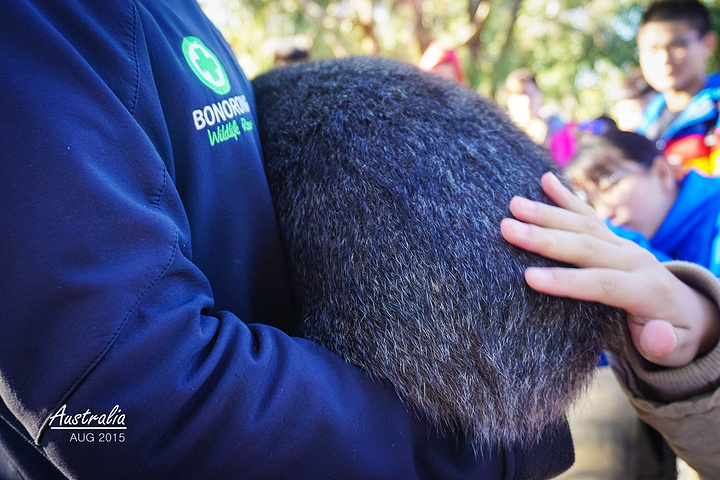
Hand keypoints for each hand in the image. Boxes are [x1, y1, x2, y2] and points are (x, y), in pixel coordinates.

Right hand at [500, 172, 719, 366]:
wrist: (685, 309)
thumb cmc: (673, 335)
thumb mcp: (677, 350)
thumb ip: (665, 345)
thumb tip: (656, 335)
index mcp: (646, 289)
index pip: (603, 283)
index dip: (567, 281)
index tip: (529, 277)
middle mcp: (633, 259)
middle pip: (587, 246)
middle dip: (545, 238)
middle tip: (508, 229)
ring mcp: (622, 245)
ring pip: (584, 225)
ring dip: (547, 213)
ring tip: (514, 205)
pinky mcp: (612, 238)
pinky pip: (588, 214)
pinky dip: (566, 196)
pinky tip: (545, 180)